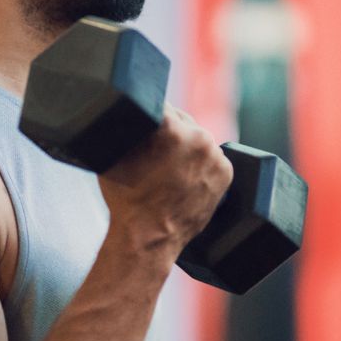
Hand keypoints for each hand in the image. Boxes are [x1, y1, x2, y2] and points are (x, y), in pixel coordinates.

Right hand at [97, 105, 232, 260]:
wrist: (148, 236)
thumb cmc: (126, 197)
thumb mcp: (114, 153)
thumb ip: (128, 125)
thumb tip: (131, 108)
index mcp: (169, 127)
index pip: (161, 104)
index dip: (151, 112)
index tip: (146, 123)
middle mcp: (197, 137)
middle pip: (182, 120)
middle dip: (169, 130)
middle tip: (154, 151)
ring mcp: (214, 155)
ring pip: (198, 138)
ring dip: (186, 145)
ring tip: (168, 166)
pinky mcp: (225, 171)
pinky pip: (211, 157)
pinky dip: (200, 163)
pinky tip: (183, 175)